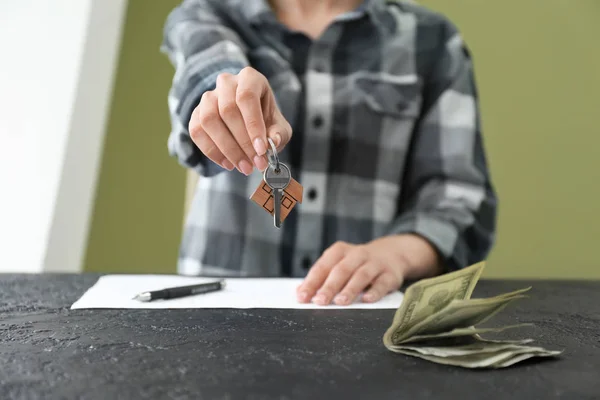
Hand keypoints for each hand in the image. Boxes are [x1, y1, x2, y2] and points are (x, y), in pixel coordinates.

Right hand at [188, 67, 291, 174]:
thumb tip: (274, 142)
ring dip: (227, 149)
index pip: (246, 97)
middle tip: (255, 164)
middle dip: (242, 142)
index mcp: (250, 78)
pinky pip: (196, 131)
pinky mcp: (196, 114)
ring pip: (209, 120)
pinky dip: (212, 152)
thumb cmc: (266, 121)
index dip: (253, 125)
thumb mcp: (279, 126)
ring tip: (243, 167)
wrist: (248, 122)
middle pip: (227, 110)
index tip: (261, 150)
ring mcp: (208, 97)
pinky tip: (228, 164)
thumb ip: (279, 134)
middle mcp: (226, 83)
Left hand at [296, 235, 441, 305]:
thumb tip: (301, 293)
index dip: (311, 282)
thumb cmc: (357, 264)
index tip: (302, 297)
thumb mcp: (339, 264)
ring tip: (340, 302)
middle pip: (341, 270)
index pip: (323, 267)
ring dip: (350, 289)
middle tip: (320, 301)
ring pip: (361, 275)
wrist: (392, 254)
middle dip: (329, 286)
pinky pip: (382, 283)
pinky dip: (375, 291)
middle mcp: (357, 255)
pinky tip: (367, 300)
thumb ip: (321, 278)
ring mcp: (375, 264)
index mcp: (339, 251)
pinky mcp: (390, 274)